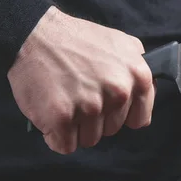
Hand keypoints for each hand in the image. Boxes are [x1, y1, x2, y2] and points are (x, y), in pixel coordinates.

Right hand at [7, 6, 154, 154]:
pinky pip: (64, 145)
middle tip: (79, 95)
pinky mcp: (61, 117)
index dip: (121, 115)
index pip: (140, 119)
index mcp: (138, 76)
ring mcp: (90, 106)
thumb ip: (137, 67)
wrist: (33, 34)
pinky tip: (51, 112)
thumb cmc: (75, 39)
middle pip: (112, 130)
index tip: (107, 106)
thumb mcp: (120, 43)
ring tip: (65, 99)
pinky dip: (55, 135)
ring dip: (75, 128)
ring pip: (89, 139)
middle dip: (96, 119)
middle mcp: (119, 93)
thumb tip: (147, 90)